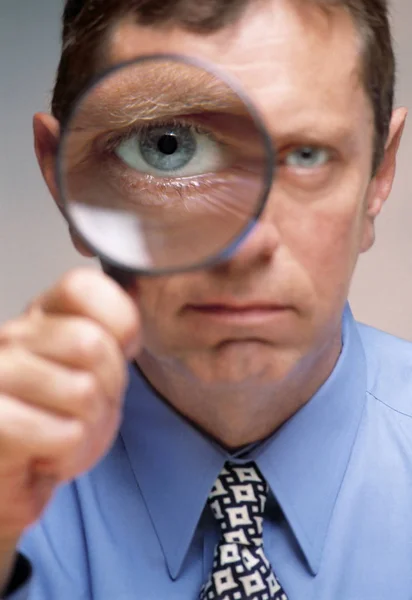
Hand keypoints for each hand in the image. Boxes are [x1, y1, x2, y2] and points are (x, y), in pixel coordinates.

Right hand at [0, 268, 139, 542]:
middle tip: (88, 410)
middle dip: (110, 389)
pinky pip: (66, 434)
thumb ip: (110, 330)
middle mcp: (12, 338)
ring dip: (91, 429)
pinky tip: (48, 457)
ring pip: (83, 392)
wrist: (12, 481)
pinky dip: (71, 455)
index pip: (81, 286)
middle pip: (92, 345)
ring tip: (67, 437)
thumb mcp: (92, 369)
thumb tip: (136, 289)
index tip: (120, 353)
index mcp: (40, 317)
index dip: (118, 322)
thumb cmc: (54, 424)